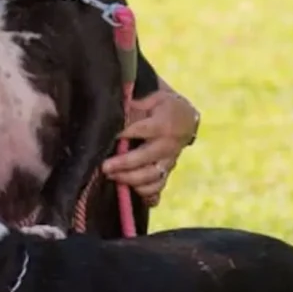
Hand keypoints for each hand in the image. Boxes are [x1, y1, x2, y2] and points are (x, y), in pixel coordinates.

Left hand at [101, 88, 198, 206]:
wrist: (187, 119)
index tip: (109, 137)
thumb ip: (136, 104)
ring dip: (130, 179)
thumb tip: (119, 106)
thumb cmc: (164, 106)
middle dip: (123, 164)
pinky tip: (130, 191)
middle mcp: (168, 145)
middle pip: (145, 158)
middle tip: (105, 167)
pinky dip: (145, 193)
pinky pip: (158, 187)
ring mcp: (169, 161)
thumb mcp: (154, 98)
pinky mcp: (167, 171)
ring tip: (112, 176)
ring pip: (151, 176)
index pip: (141, 130)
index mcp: (163, 124)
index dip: (124, 134)